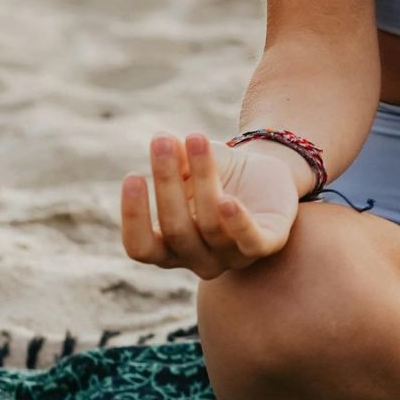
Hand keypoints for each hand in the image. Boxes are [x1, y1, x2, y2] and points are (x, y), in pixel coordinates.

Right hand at [119, 130, 302, 277]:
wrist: (267, 177)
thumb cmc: (218, 175)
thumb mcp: (192, 165)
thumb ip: (176, 159)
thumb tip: (162, 140)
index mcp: (170, 247)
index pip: (141, 247)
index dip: (134, 218)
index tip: (133, 176)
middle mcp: (198, 259)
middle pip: (176, 230)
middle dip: (167, 183)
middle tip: (163, 143)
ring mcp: (231, 257)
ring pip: (211, 226)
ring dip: (202, 180)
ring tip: (196, 139)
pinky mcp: (266, 245)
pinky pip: (250, 242)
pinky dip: (237, 223)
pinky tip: (227, 200)